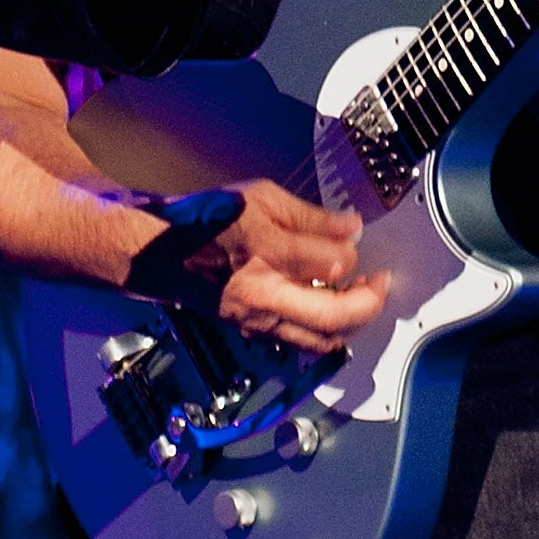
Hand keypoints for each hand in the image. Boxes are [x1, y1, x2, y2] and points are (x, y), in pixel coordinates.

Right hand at [133, 179, 390, 352]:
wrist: (157, 251)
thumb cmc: (204, 219)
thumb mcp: (260, 197)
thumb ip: (309, 216)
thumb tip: (350, 226)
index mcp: (265, 251)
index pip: (333, 263)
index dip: (354, 252)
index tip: (356, 238)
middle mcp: (264, 293)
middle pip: (334, 316)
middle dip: (370, 302)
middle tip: (380, 283)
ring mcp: (258, 319)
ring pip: (320, 339)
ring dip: (351, 323)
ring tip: (360, 299)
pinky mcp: (253, 330)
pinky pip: (299, 341)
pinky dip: (323, 332)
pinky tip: (327, 310)